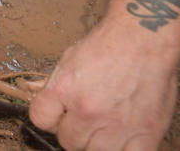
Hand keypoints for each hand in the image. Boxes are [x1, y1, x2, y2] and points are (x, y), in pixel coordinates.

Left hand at [28, 15, 179, 149]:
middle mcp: (88, 110)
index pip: (40, 119)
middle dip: (74, 132)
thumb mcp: (69, 59)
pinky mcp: (147, 132)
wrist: (143, 39)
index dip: (49, 118)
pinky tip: (123, 139)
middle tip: (85, 120)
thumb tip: (32, 92)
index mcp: (64, 90)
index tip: (58, 114)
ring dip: (97, 144)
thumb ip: (53, 83)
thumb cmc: (107, 46)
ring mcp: (118, 125)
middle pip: (68, 142)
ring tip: (104, 128)